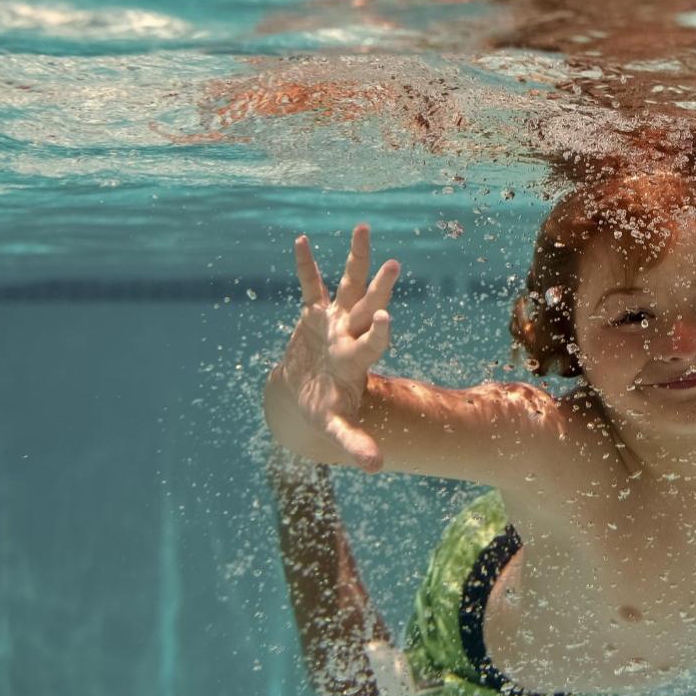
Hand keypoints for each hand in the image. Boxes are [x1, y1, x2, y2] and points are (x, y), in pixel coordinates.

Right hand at [270, 224, 399, 471]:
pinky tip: (300, 240)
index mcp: (356, 360)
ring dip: (356, 259)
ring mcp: (333, 321)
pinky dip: (304, 265)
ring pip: (347, 285)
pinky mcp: (313, 315)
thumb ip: (355, 443)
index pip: (372, 342)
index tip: (385, 318)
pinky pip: (309, 285)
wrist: (304, 398)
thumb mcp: (336, 427)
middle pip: (367, 306)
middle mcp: (350, 334)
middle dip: (380, 286)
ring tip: (364, 228)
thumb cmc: (324, 411)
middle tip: (395, 264)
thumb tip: (377, 467)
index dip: (378, 331)